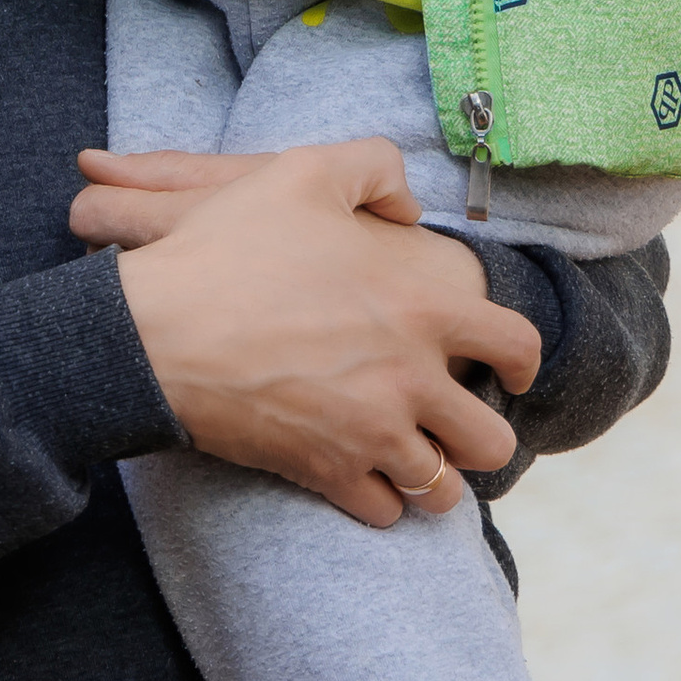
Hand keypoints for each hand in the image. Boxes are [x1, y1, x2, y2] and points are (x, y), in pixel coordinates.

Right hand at [109, 138, 540, 527]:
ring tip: (405, 453)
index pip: (517, 345)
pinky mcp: (328, 471)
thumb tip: (409, 205)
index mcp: (418, 307)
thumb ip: (371, 169)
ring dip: (428, 472)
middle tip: (447, 419)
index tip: (507, 371)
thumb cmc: (228, 247)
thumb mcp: (300, 172)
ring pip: (443, 487)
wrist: (159, 329)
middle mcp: (410, 379)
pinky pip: (384, 511)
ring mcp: (372, 433)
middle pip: (491, 439)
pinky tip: (355, 471)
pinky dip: (376, 498)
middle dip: (476, 433)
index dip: (522, 360)